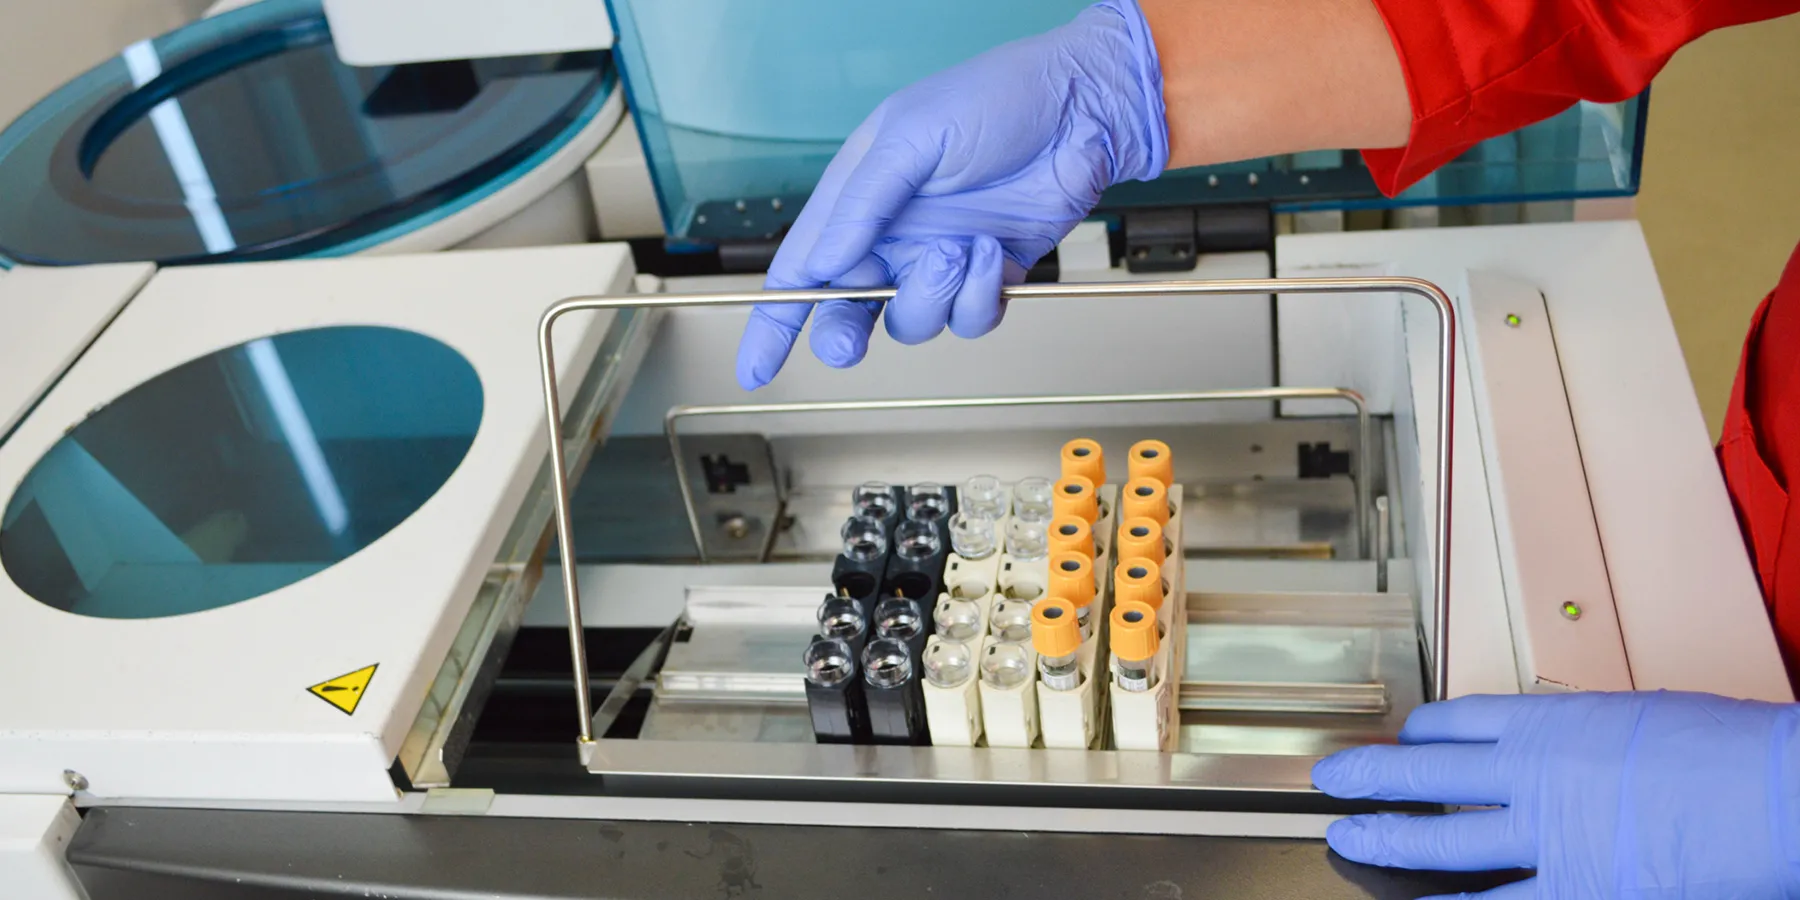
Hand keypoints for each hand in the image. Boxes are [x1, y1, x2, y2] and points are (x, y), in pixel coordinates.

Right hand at [733, 0, 1168, 389]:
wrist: (1083, 107)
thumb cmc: (997, 97)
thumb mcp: (913, 137)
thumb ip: (863, 203)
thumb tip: (825, 263)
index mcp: (857, 200)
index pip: (799, 270)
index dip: (772, 323)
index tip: (753, 368)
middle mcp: (893, 238)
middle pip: (846, 315)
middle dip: (845, 333)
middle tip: (853, 335)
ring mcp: (940, 260)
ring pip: (912, 323)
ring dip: (933, 296)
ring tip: (962, 247)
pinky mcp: (990, 277)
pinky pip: (969, 319)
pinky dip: (980, 296)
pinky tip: (995, 253)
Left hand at [1312, 691, 1799, 897]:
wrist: (1772, 793)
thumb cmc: (1726, 750)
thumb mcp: (1636, 720)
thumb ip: (1583, 743)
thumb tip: (1565, 760)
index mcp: (1550, 721)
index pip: (1458, 719)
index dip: (1419, 730)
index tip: (1402, 736)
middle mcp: (1532, 774)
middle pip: (1424, 771)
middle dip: (1369, 775)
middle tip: (1331, 778)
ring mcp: (1547, 837)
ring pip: (1442, 835)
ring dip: (1387, 836)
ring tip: (1348, 834)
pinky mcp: (1576, 890)